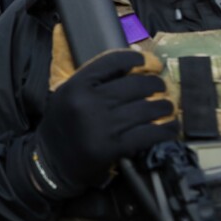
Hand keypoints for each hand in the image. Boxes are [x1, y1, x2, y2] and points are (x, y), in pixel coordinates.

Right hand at [30, 49, 177, 198]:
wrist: (51, 161)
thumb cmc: (63, 124)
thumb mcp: (69, 94)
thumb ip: (94, 81)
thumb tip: (133, 64)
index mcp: (76, 85)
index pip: (112, 62)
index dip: (135, 59)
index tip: (148, 62)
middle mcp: (88, 102)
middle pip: (136, 84)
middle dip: (156, 84)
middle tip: (161, 87)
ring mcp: (101, 125)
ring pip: (147, 108)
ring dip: (164, 106)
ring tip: (167, 107)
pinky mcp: (113, 147)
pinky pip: (149, 134)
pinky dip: (166, 130)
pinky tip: (170, 128)